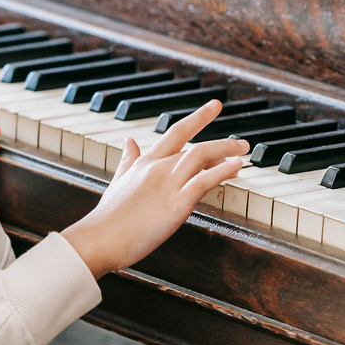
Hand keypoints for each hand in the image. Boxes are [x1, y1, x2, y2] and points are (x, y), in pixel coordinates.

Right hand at [62, 99, 247, 279]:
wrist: (100, 238)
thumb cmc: (109, 217)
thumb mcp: (118, 181)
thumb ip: (128, 160)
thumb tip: (129, 141)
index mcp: (145, 162)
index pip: (175, 132)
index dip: (197, 118)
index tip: (214, 107)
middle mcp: (158, 168)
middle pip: (195, 144)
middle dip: (222, 141)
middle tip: (242, 141)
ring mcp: (168, 184)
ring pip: (202, 157)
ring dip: (226, 151)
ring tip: (243, 153)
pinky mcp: (176, 203)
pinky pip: (204, 181)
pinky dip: (222, 171)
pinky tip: (236, 167)